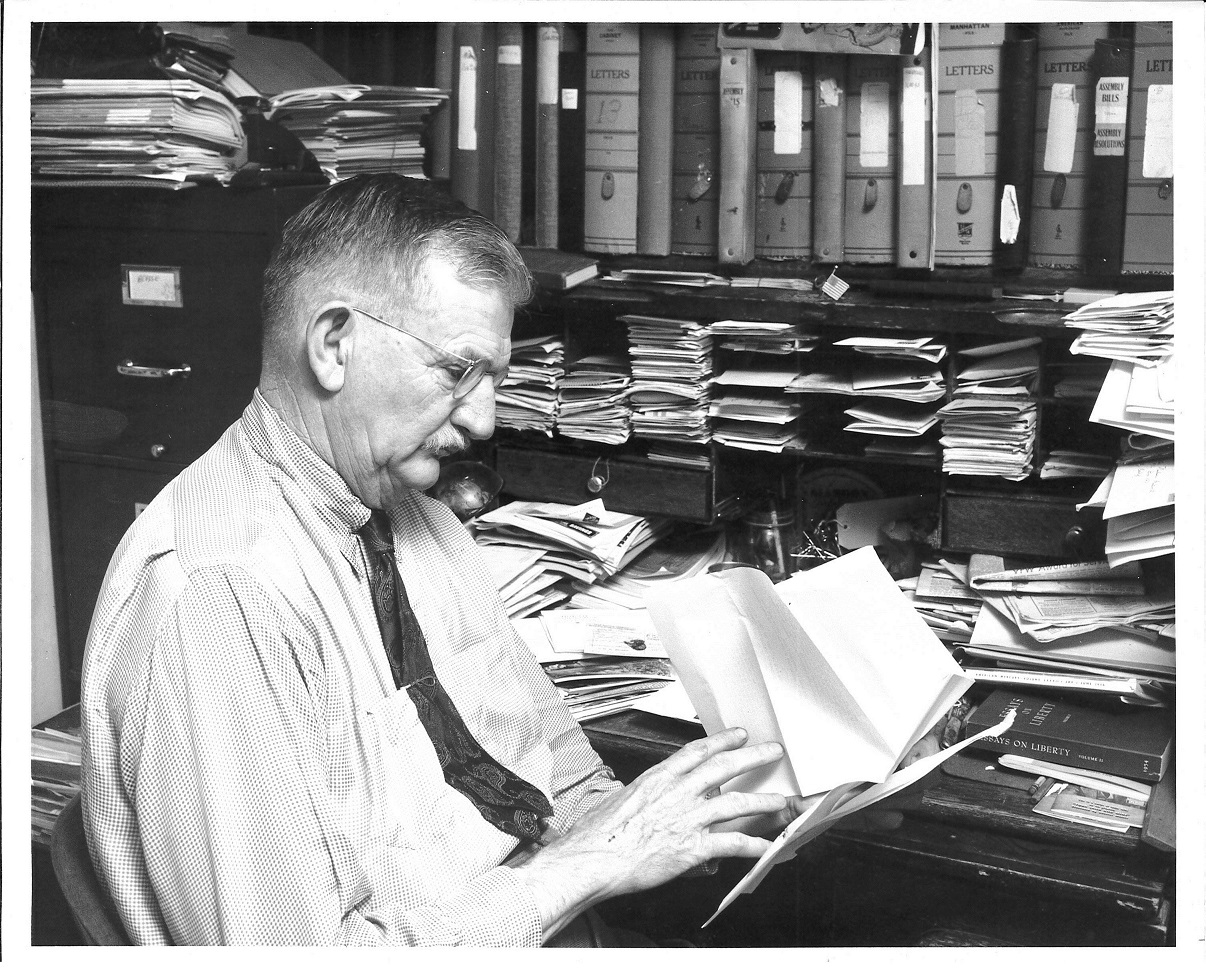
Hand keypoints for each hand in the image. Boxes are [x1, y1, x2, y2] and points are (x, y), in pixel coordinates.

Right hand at [508, 727, 787, 938]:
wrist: (592, 858)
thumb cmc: (596, 834)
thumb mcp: (618, 802)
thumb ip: (642, 802)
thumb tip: (649, 808)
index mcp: (658, 778)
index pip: (697, 752)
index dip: (721, 741)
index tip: (737, 735)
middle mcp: (677, 793)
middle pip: (724, 768)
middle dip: (752, 757)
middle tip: (772, 750)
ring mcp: (687, 819)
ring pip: (736, 804)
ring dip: (763, 801)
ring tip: (781, 800)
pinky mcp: (692, 848)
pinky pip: (732, 845)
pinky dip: (753, 846)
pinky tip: (767, 848)